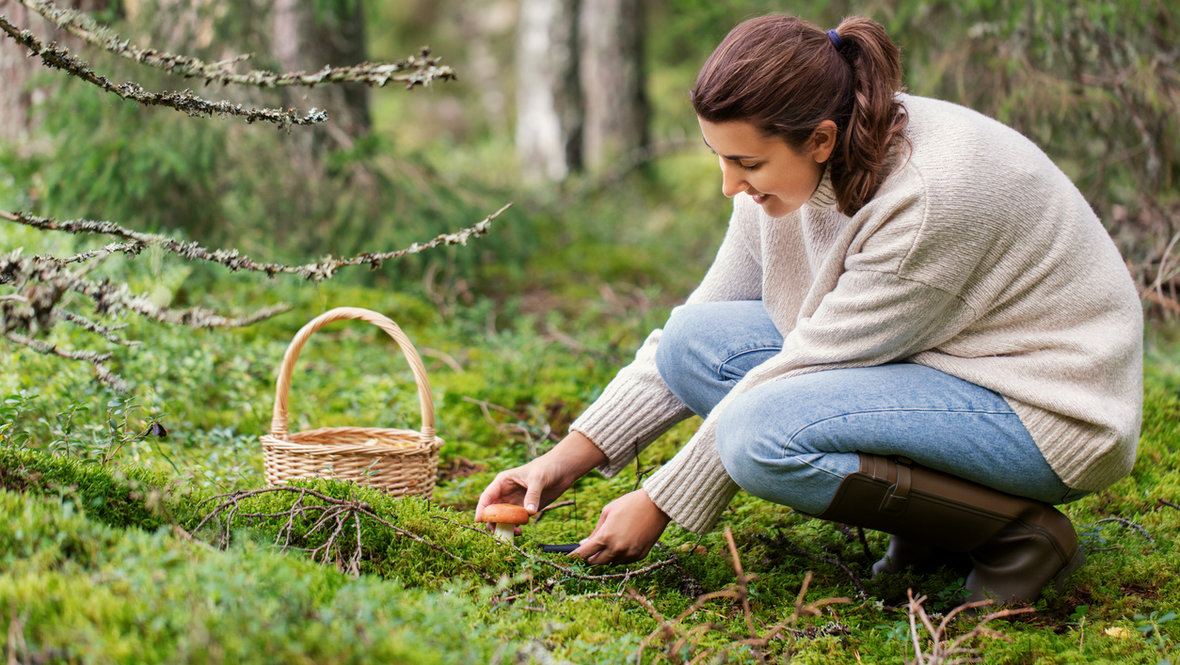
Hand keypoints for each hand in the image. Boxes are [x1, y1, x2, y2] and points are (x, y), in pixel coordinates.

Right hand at [475, 431, 606, 519]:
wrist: (562, 470)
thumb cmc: (547, 468)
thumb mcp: (538, 478)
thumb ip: (533, 494)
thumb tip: (529, 511)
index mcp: (503, 482)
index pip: (487, 497)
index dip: (481, 509)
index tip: (479, 520)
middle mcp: (506, 493)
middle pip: (492, 511)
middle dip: (492, 522)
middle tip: (497, 532)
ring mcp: (515, 502)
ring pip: (503, 518)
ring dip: (504, 526)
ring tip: (513, 532)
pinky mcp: (525, 509)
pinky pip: (515, 521)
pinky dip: (515, 527)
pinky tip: (520, 530)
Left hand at [571, 489, 669, 564]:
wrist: (656, 505)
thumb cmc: (629, 504)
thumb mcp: (607, 512)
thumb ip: (595, 530)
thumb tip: (585, 543)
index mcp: (606, 537)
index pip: (584, 553)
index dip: (575, 557)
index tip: (569, 558)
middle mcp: (617, 548)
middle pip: (596, 562)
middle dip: (591, 558)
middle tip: (589, 551)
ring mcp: (629, 554)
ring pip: (611, 562)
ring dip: (606, 556)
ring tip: (609, 543)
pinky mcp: (640, 555)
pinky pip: (625, 560)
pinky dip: (620, 555)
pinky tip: (622, 542)